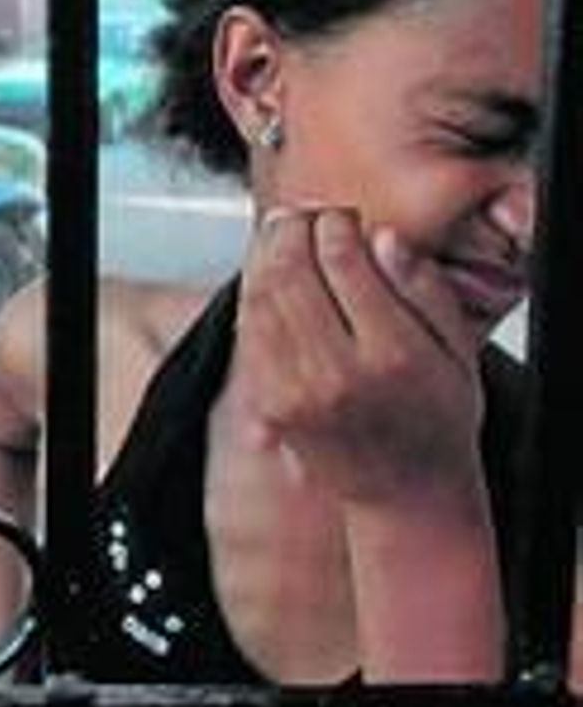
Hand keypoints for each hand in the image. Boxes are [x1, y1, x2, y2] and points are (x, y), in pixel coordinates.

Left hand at [236, 208, 485, 513]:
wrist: (406, 491)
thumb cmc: (438, 419)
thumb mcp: (459, 352)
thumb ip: (424, 291)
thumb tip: (384, 239)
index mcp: (392, 355)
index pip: (344, 262)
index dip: (335, 224)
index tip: (342, 217)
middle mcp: (338, 373)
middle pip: (292, 272)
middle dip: (293, 230)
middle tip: (303, 215)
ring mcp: (295, 391)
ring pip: (261, 296)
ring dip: (265, 255)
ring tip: (282, 235)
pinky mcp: (268, 402)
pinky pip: (247, 330)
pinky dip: (252, 292)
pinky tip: (268, 276)